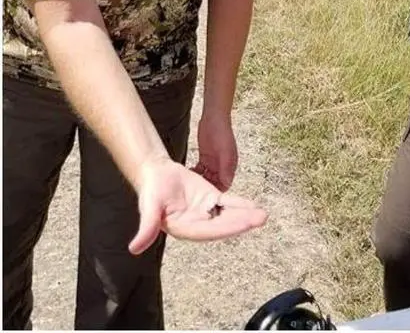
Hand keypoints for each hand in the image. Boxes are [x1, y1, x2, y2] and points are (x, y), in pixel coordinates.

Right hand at [129, 157, 266, 255]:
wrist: (155, 173)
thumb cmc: (151, 191)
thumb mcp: (149, 207)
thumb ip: (146, 228)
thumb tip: (134, 249)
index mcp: (185, 229)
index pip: (209, 230)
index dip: (226, 227)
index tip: (243, 224)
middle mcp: (198, 224)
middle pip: (223, 224)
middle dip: (242, 222)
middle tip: (260, 218)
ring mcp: (205, 213)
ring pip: (228, 215)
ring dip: (245, 215)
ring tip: (263, 215)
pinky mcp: (210, 200)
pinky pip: (227, 203)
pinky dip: (240, 204)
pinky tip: (254, 206)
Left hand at [194, 111, 237, 191]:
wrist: (214, 117)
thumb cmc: (223, 132)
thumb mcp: (226, 151)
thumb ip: (226, 167)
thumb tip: (227, 183)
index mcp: (229, 167)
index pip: (223, 186)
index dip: (215, 193)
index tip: (205, 196)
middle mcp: (221, 167)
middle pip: (213, 184)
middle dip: (205, 188)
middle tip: (193, 193)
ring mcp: (213, 162)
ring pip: (205, 178)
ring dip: (199, 182)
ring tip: (189, 185)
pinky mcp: (205, 158)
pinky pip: (200, 170)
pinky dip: (194, 173)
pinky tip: (187, 174)